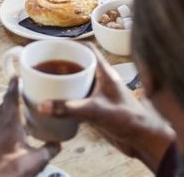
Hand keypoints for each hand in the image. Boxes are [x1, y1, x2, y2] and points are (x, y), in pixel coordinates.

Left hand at [0, 77, 59, 176]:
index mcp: (9, 125)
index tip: (16, 75)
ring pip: (0, 116)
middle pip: (3, 105)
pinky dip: (6, 119)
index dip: (14, 86)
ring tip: (15, 102)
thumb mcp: (37, 160)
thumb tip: (58, 143)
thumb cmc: (11, 171)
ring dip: (7, 106)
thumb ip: (49, 149)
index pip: (11, 99)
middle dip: (10, 94)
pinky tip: (13, 127)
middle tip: (17, 85)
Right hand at [42, 47, 174, 169]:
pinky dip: (66, 100)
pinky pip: (78, 100)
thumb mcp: (95, 111)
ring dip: (63, 83)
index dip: (70, 45)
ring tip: (43, 84)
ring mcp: (99, 95)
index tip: (52, 46)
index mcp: (105, 73)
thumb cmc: (128, 119)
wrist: (141, 139)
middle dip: (61, 65)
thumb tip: (43, 105)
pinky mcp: (96, 110)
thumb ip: (70, 108)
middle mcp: (101, 81)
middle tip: (42, 67)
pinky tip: (54, 106)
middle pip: (79, 66)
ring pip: (78, 83)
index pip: (88, 50)